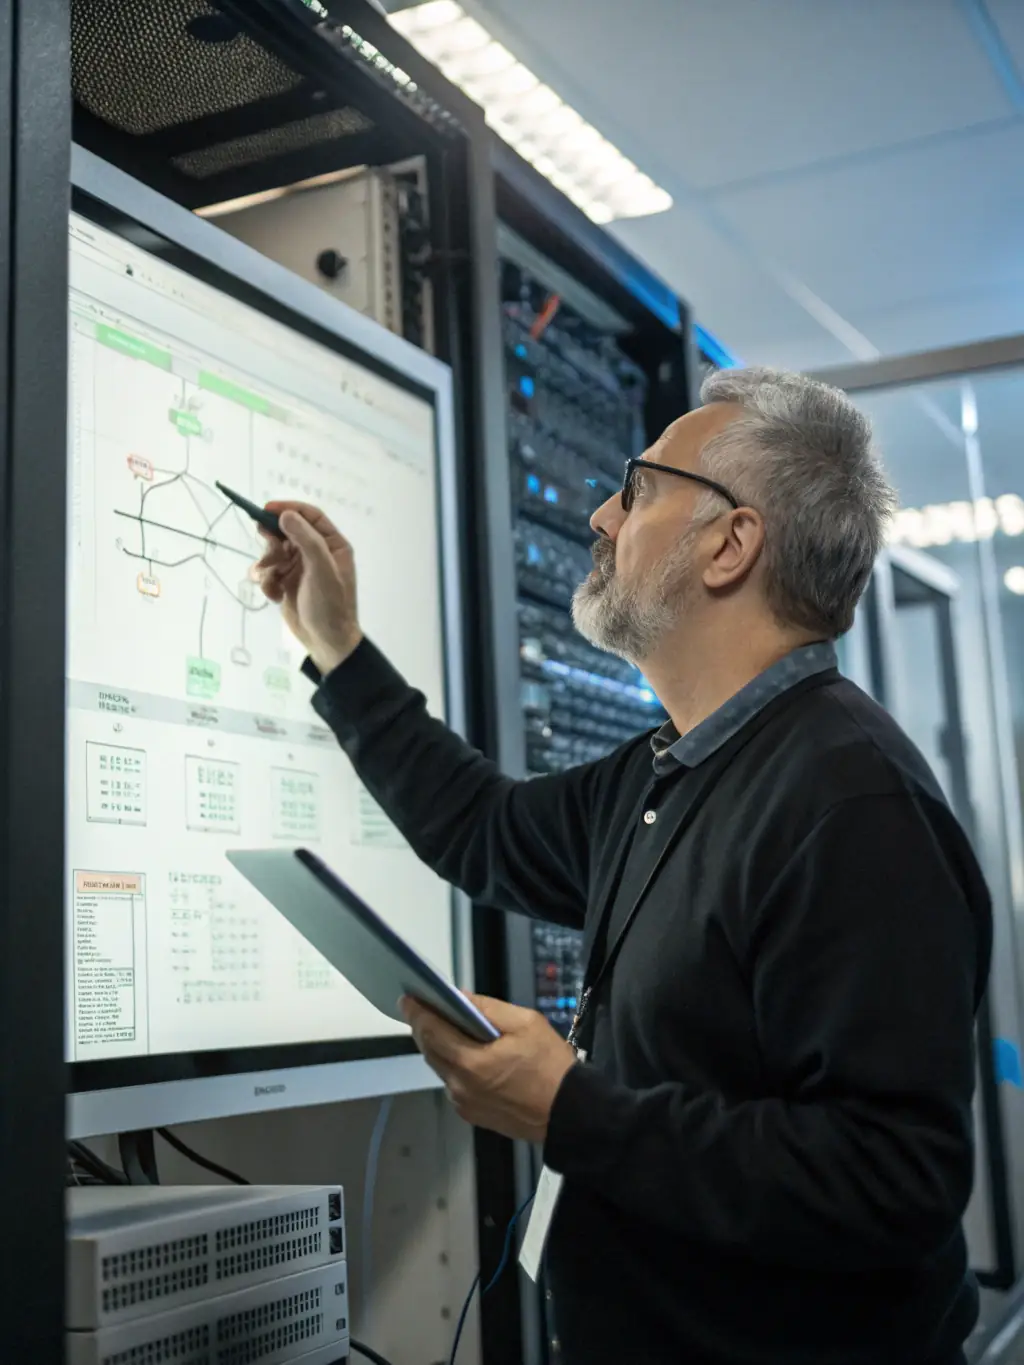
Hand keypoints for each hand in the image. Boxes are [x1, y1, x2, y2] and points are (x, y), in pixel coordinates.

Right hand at [253, 502, 362, 674]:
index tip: (266, 510)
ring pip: (273, 553)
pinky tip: (274, 596)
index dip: (288, 509)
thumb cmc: (330, 605)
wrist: (326, 642)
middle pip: (286, 532)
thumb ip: (306, 540)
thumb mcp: (321, 570)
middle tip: (266, 551)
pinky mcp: (287, 583)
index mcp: (332, 545)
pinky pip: (269, 573)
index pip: (310, 516)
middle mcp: (316, 553)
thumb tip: (285, 515)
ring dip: (267, 565)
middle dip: (272, 541)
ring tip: (270, 580)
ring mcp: (300, 568)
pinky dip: (267, 582)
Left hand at [402, 994, 576, 1143]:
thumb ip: (488, 1008)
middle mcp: (459, 1086)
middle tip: (423, 1008)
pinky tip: (466, 1054)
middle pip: (430, 1051)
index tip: (406, 998)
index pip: (431, 1031)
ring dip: (439, 1047)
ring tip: (445, 1027)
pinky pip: (453, 1084)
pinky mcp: (472, 1115)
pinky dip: (453, 1065)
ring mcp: (464, 1104)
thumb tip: (460, 998)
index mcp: (470, 1062)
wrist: (569, 1113)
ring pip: (440, 1068)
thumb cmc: (550, 1065)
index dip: (417, 1012)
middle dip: (424, 1027)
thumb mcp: (525, 1023)